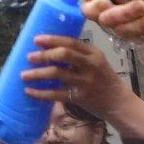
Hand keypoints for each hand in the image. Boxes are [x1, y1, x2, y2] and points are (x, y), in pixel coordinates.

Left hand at [23, 33, 143, 135]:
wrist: (119, 103)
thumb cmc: (104, 80)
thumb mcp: (97, 62)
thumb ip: (79, 56)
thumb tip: (49, 49)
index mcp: (94, 53)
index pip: (70, 42)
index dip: (52, 40)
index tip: (36, 40)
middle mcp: (90, 65)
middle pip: (63, 55)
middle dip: (43, 55)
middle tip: (29, 57)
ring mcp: (85, 82)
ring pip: (57, 74)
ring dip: (37, 74)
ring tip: (24, 75)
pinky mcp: (80, 98)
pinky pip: (56, 94)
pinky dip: (41, 93)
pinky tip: (29, 91)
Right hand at [69, 0, 143, 47]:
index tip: (101, 0)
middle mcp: (110, 1)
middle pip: (92, 12)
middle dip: (113, 11)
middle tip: (131, 5)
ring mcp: (118, 19)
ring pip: (110, 25)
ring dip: (130, 17)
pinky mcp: (127, 33)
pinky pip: (124, 34)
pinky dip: (139, 27)